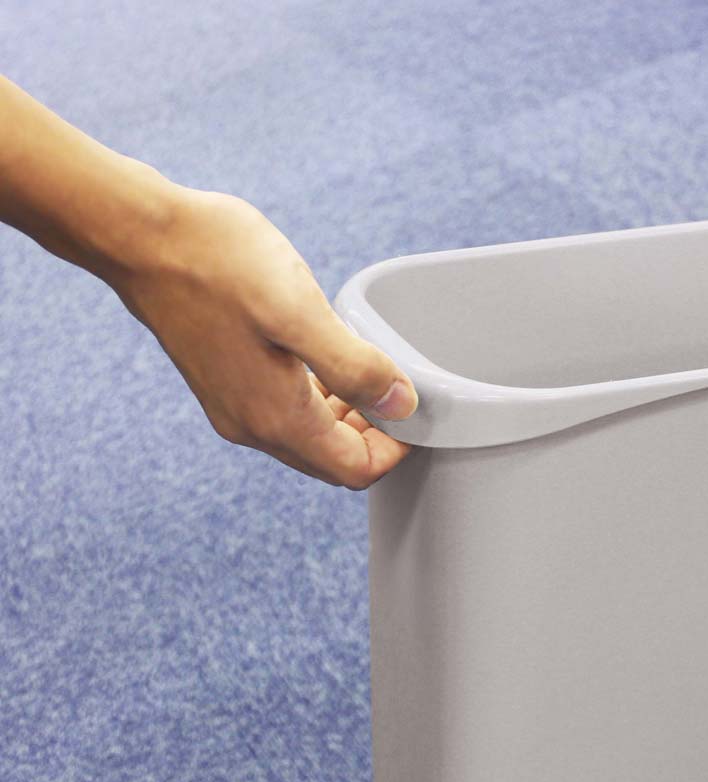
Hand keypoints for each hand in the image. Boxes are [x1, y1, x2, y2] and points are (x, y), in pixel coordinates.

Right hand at [109, 188, 417, 489]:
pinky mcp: (224, 384)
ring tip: (369, 370)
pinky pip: (284, 412)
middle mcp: (252, 426)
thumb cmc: (220, 264)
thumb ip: (354, 366)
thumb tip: (400, 404)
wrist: (145, 238)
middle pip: (332, 460)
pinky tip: (326, 358)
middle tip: (397, 389)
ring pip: (309, 437)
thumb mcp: (299, 311)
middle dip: (373, 436)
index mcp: (277, 418)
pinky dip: (318, 399)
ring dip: (347, 416)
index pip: (354, 469)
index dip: (394, 449)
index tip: (414, 412)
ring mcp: (234, 407)